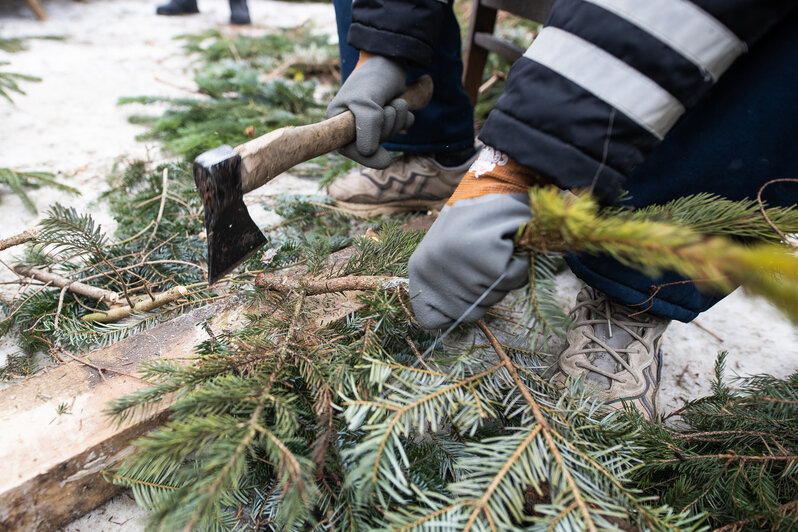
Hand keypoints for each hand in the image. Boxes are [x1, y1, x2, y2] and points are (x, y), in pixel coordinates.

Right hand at [326, 55, 413, 168]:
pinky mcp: (387, 118)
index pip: (348, 150)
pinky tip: (398, 103)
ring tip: (391, 101)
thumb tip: (368, 153)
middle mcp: (352, 124)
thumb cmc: (372, 79)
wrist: (390, 58)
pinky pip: (402, 128)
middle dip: (385, 127)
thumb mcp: (366, 102)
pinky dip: (405, 117)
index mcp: (337, 121)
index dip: (366, 155)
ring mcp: (371, 122)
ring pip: (390, 136)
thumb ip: (367, 127)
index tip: (385, 160)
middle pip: (373, 144)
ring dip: (397, 118)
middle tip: (384, 107)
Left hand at [408, 193, 531, 329]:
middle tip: (486, 260)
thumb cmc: (474, 221)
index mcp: (418, 269)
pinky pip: (511, 278)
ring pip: (493, 296)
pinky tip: (507, 243)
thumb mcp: (447, 253)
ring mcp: (457, 263)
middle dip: (484, 292)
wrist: (494, 184)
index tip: (466, 291)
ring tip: (496, 247)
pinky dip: (517, 264)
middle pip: (469, 313)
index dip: (453, 311)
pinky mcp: (486, 256)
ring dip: (502, 277)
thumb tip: (448, 320)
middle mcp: (432, 268)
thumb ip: (446, 284)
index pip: (430, 319)